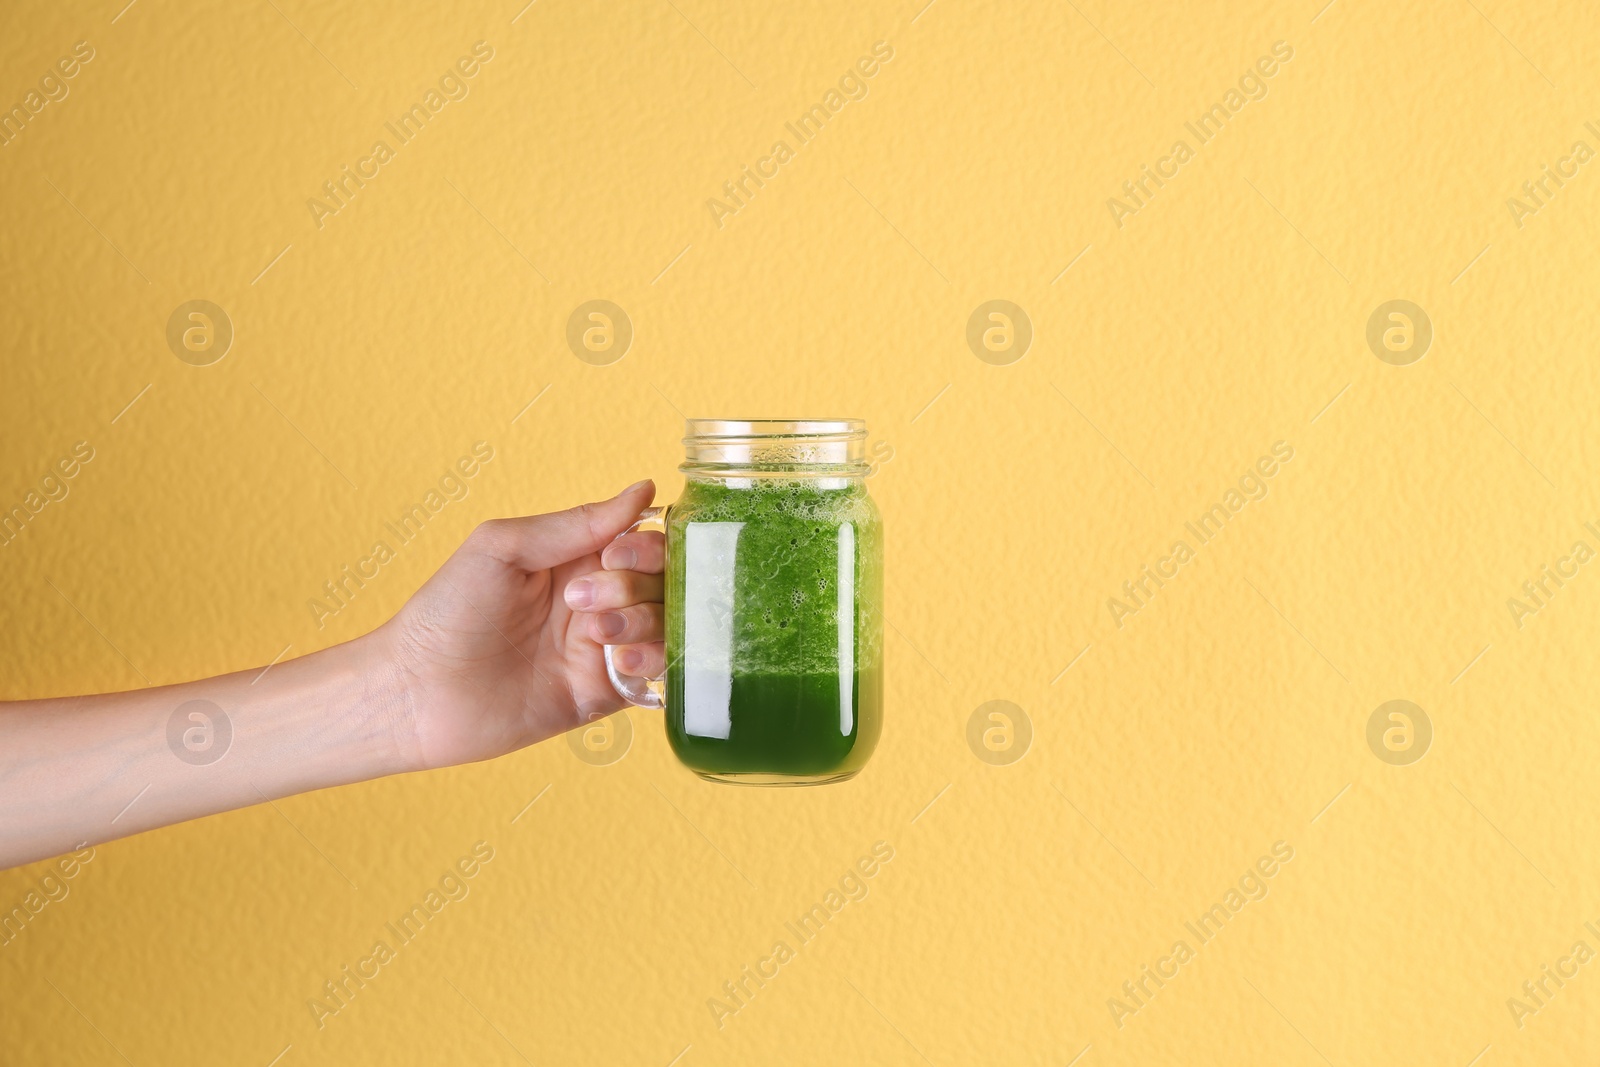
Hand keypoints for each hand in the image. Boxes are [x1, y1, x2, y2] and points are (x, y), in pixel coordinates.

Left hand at [375, 480, 664, 769]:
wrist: (415, 692)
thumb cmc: (446, 612)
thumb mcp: (505, 547)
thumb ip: (577, 523)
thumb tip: (644, 490)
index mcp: (577, 560)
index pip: (645, 543)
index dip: (645, 548)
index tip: (614, 557)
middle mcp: (598, 602)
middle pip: (663, 585)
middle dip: (636, 587)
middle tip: (582, 602)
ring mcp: (602, 649)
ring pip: (666, 628)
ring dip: (644, 624)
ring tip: (598, 636)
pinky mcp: (602, 695)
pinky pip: (655, 677)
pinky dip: (652, 663)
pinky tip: (618, 663)